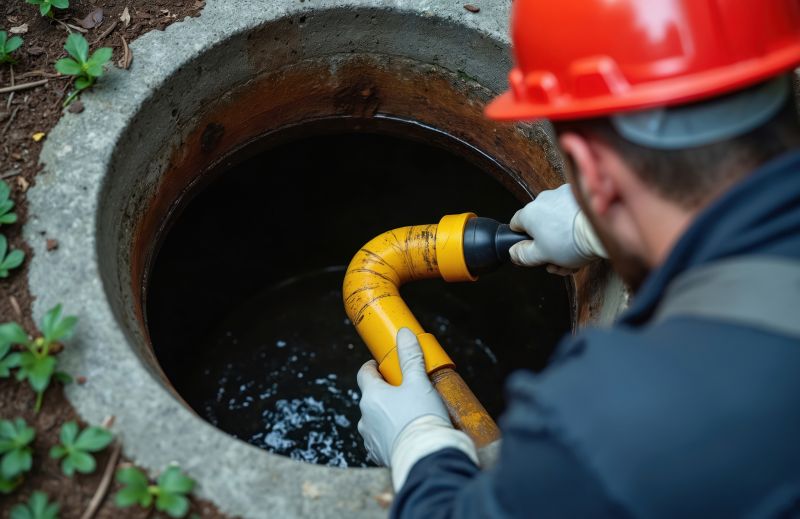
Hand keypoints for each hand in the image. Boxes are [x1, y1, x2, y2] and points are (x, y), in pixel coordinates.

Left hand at [357, 328, 477, 489]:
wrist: (425, 457)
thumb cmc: (421, 417)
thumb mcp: (418, 382)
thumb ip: (410, 357)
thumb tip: (404, 333)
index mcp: (371, 396)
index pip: (364, 374)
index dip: (373, 367)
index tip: (384, 365)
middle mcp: (365, 416)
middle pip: (371, 397)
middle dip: (386, 392)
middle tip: (405, 390)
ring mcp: (369, 437)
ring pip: (375, 419)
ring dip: (387, 415)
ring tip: (409, 415)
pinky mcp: (378, 454)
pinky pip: (381, 439)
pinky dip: (390, 434)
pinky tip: (406, 434)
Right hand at [509, 184, 606, 273]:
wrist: (602, 228)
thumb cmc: (572, 241)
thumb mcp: (542, 256)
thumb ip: (523, 255)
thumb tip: (514, 252)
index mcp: (529, 213)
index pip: (516, 225)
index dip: (524, 242)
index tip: (534, 251)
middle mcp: (543, 200)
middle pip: (539, 226)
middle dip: (547, 246)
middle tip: (557, 262)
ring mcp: (562, 195)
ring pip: (556, 221)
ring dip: (562, 239)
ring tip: (573, 257)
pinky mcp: (579, 196)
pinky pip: (570, 212)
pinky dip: (574, 225)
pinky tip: (581, 241)